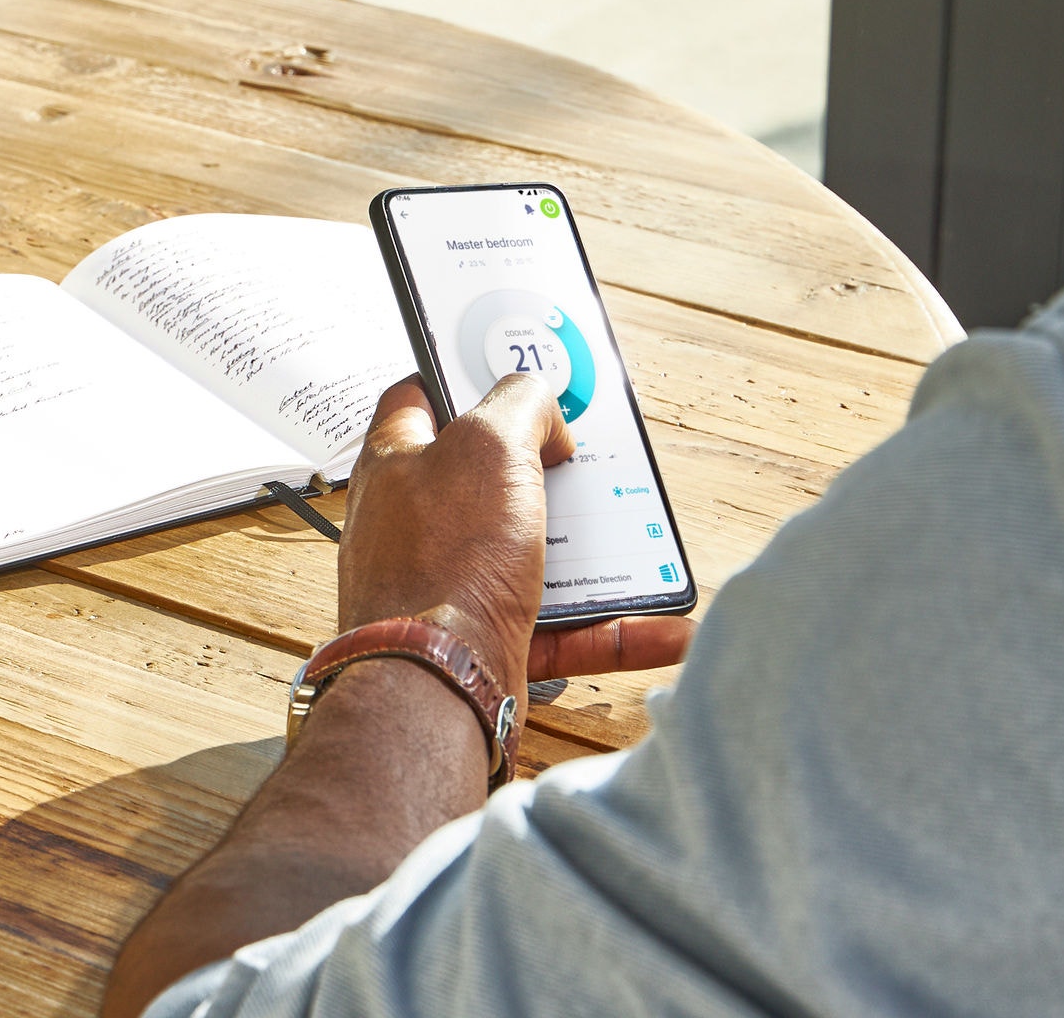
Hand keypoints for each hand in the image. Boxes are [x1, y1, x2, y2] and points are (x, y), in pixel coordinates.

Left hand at [340, 375, 695, 719]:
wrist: (434, 689)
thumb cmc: (441, 566)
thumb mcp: (489, 444)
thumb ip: (521, 404)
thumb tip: (543, 413)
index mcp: (399, 464)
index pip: (419, 397)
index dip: (463, 377)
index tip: (512, 374)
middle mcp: (417, 525)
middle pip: (492, 479)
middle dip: (549, 472)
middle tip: (592, 462)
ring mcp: (451, 586)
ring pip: (533, 556)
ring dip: (593, 554)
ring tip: (640, 540)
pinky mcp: (485, 641)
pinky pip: (563, 628)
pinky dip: (613, 628)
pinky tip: (664, 626)